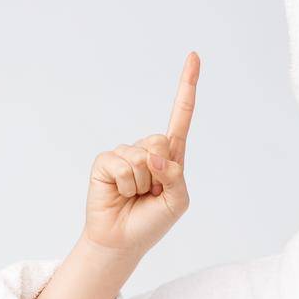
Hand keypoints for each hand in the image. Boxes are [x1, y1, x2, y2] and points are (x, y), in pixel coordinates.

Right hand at [82, 52, 198, 257]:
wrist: (123, 241)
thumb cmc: (152, 222)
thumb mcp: (178, 202)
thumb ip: (176, 177)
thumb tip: (155, 156)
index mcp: (170, 156)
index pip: (181, 117)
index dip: (187, 87)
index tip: (194, 57)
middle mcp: (147, 150)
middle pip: (161, 141)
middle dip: (159, 172)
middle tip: (150, 193)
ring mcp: (125, 154)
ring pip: (142, 157)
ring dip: (142, 184)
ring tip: (135, 196)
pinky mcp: (105, 162)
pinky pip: (121, 164)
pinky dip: (125, 184)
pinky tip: (120, 193)